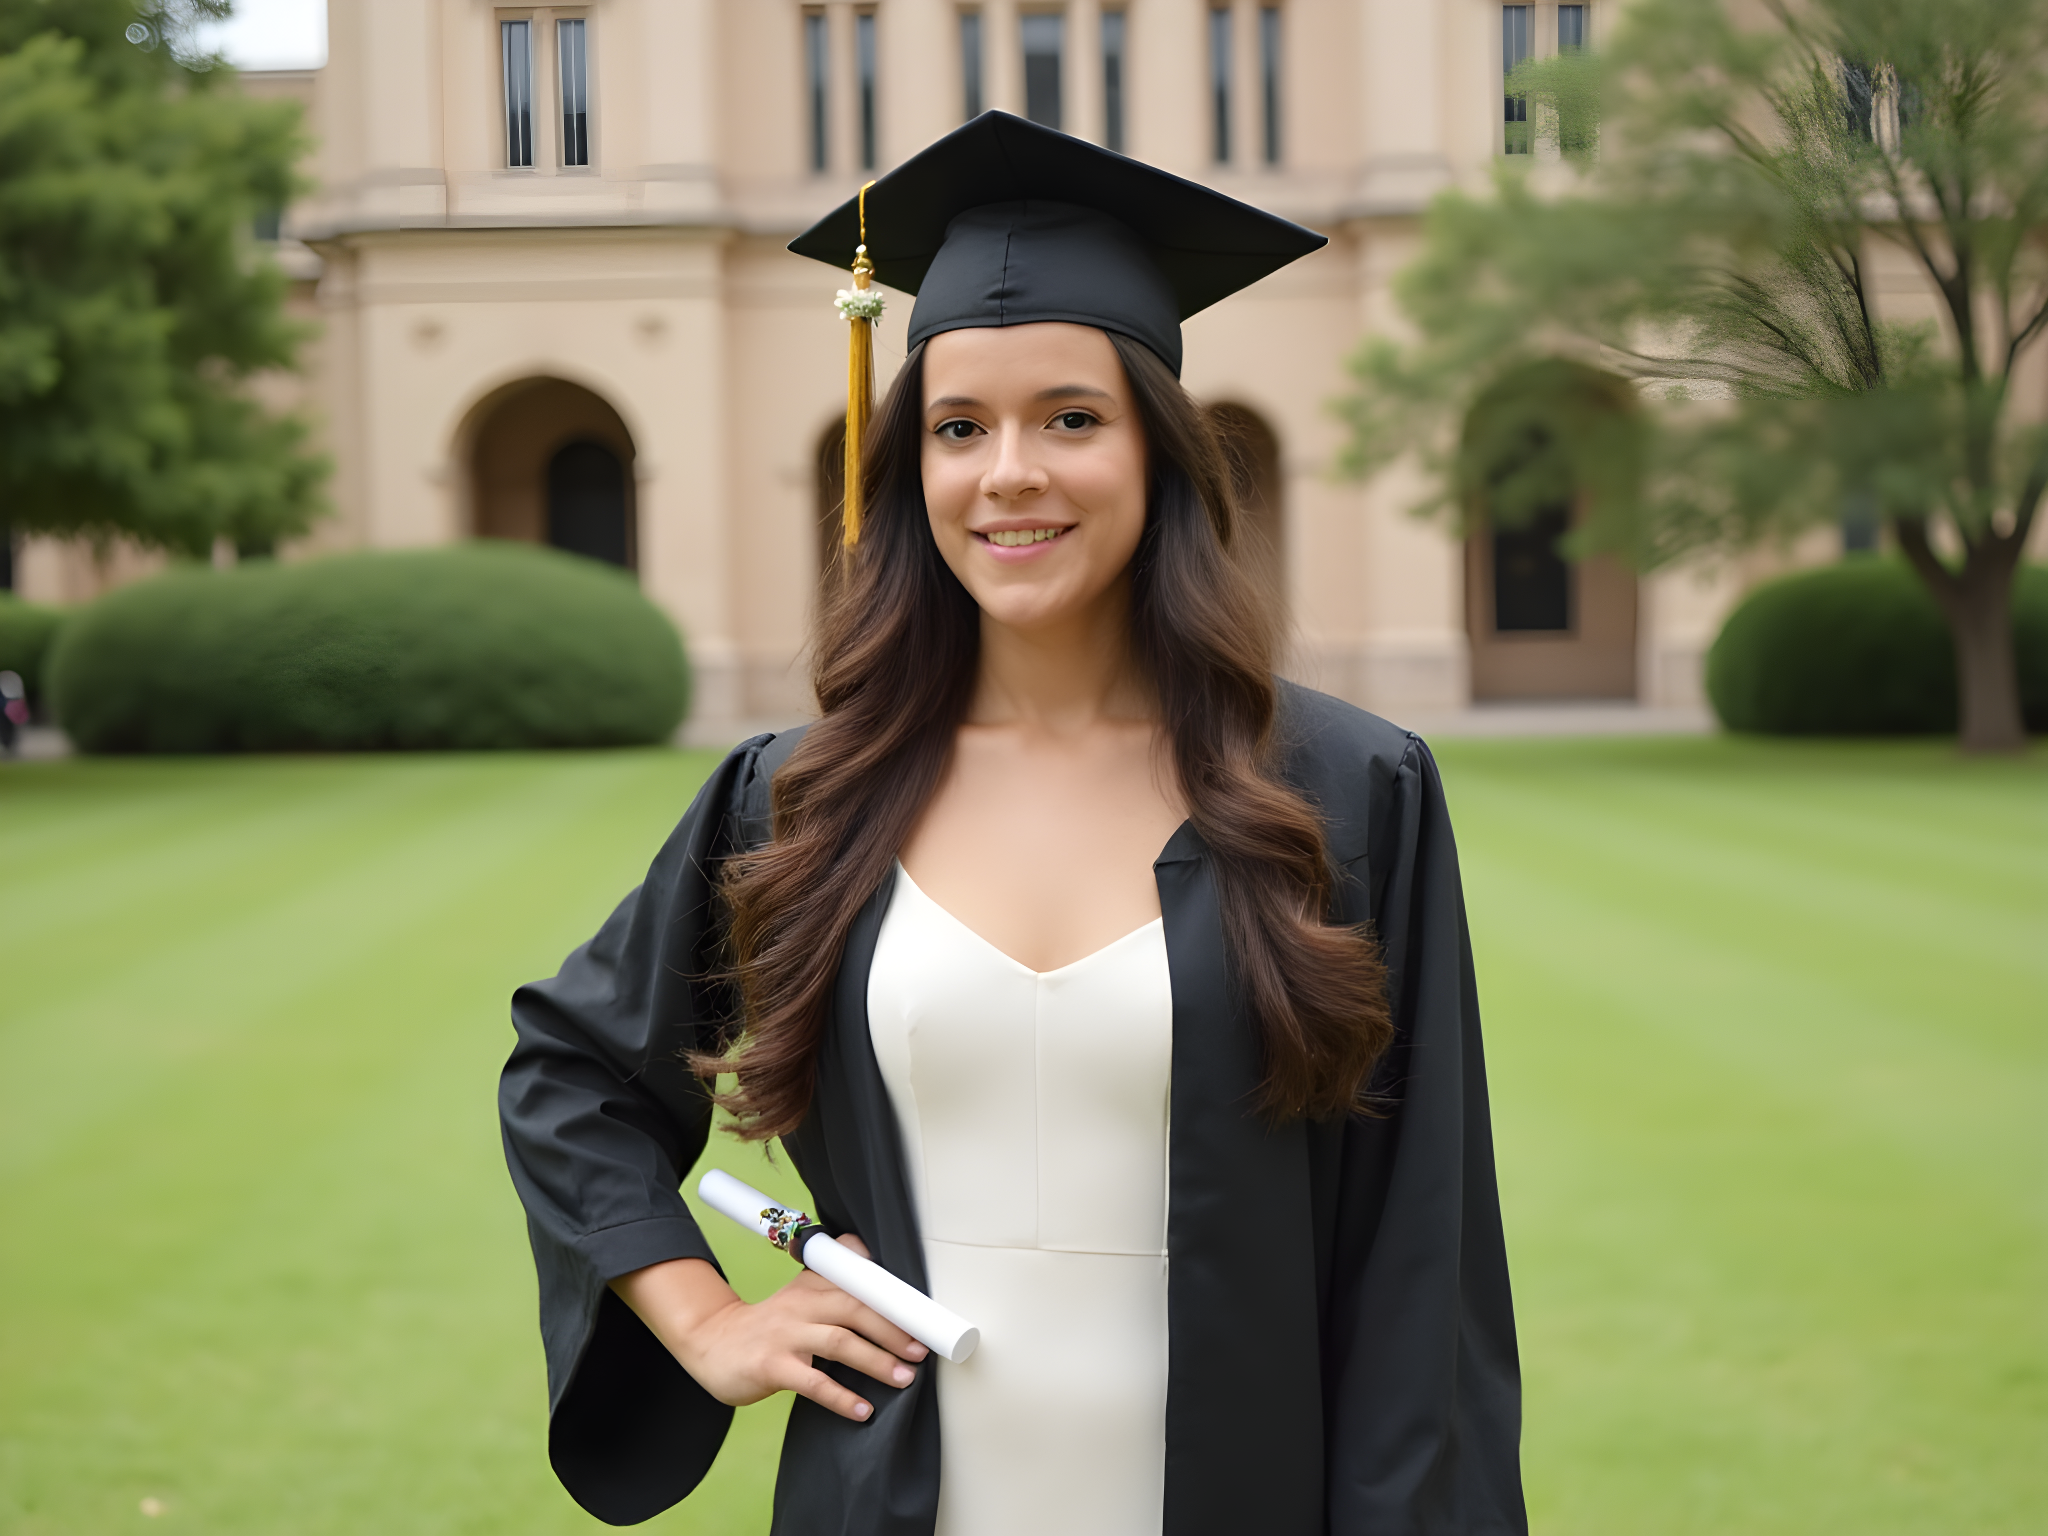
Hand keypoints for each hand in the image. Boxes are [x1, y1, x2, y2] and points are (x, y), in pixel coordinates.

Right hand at [611, 1236, 928, 1422]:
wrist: (711, 1343)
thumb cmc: (768, 1325)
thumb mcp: (799, 1293)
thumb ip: (834, 1280)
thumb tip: (870, 1256)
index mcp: (813, 1286)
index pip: (859, 1283)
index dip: (892, 1298)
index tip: (923, 1318)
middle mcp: (802, 1304)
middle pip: (855, 1309)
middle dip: (893, 1330)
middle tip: (920, 1351)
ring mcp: (786, 1335)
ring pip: (839, 1343)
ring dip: (876, 1361)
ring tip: (904, 1378)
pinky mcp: (771, 1366)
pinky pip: (812, 1382)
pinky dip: (840, 1397)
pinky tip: (862, 1410)